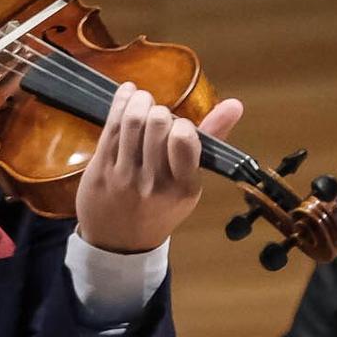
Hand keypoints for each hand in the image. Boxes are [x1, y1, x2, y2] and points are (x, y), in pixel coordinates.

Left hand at [74, 86, 243, 252]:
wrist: (119, 242)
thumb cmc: (158, 207)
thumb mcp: (188, 183)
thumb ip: (210, 140)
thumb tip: (235, 104)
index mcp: (184, 188)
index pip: (185, 139)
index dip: (182, 124)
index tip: (178, 127)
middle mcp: (155, 183)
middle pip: (158, 123)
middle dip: (159, 110)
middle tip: (156, 115)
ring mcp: (125, 177)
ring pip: (134, 121)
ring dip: (139, 101)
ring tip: (142, 100)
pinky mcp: (101, 170)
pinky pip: (111, 126)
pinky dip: (120, 102)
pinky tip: (127, 94)